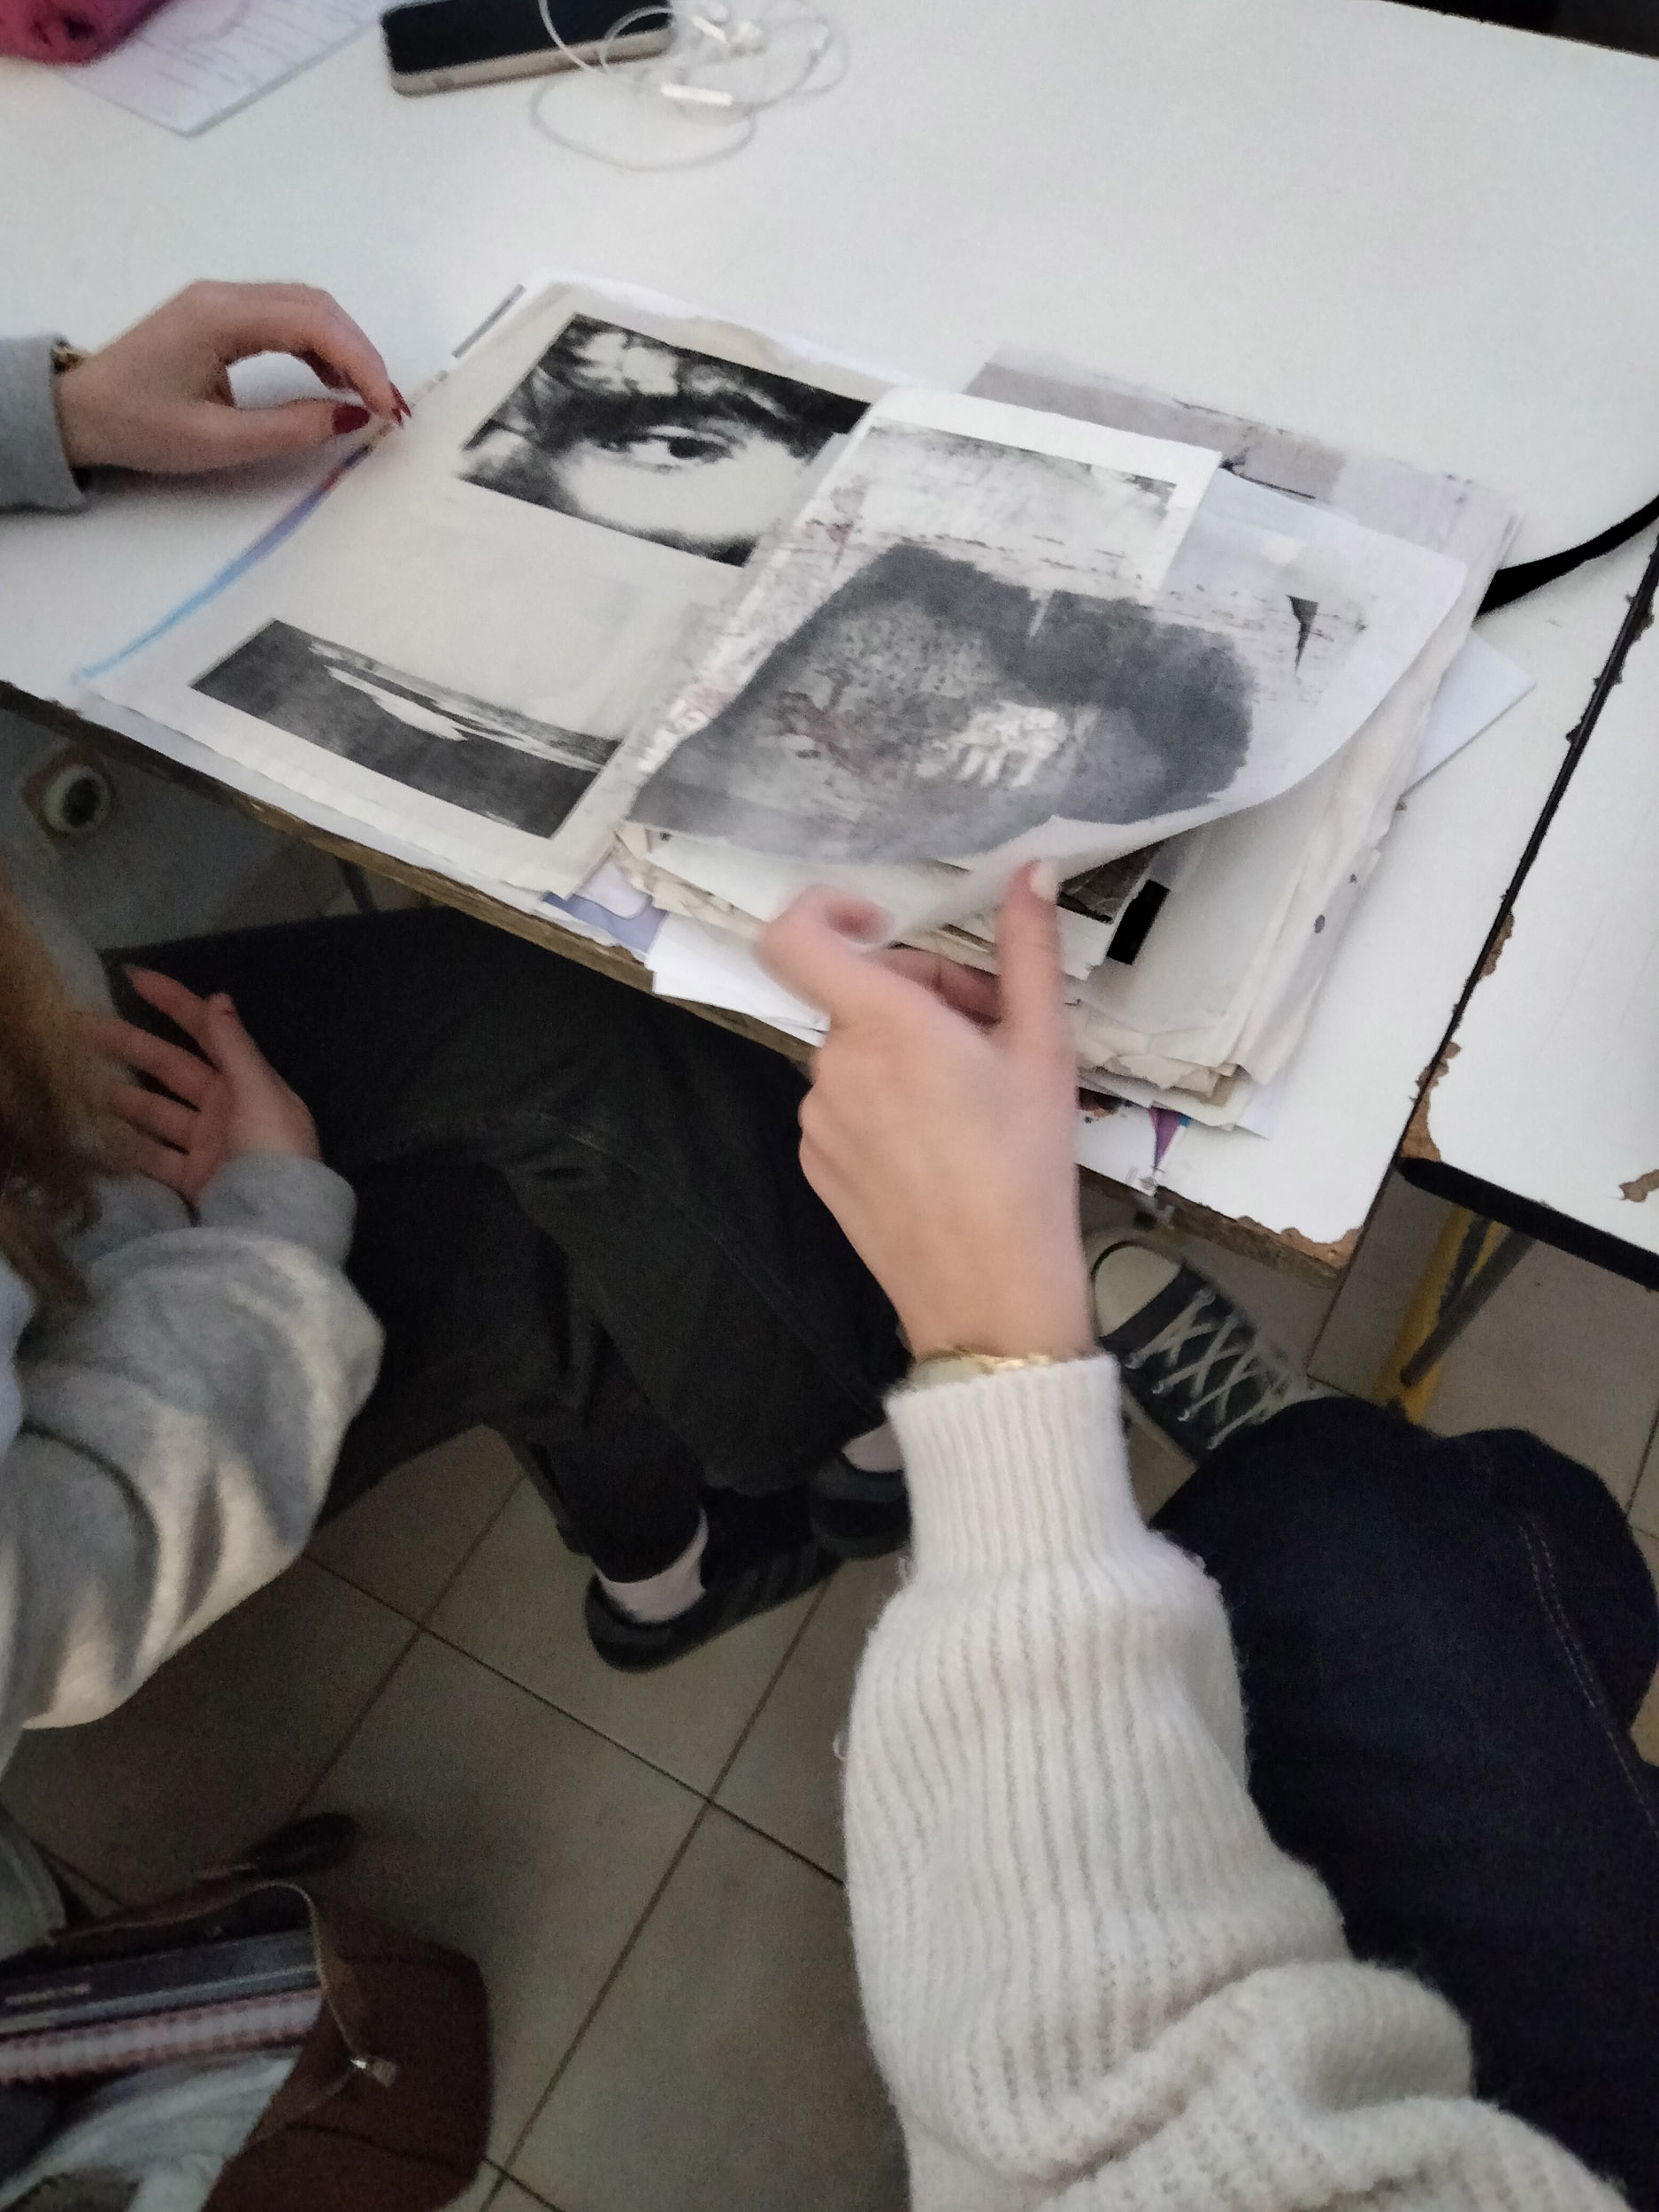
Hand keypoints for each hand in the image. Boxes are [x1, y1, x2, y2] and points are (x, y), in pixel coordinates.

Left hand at [54, 282, 407, 475]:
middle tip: (389, 406)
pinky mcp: (221, 315)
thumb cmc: (141, 427)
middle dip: (362, 353)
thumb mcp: (219, 441)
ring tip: (368, 398)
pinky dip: (320, 345)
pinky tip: (332, 381)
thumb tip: (353, 417)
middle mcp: (225, 296)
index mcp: (221, 317)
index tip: (386, 408)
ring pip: (306, 307)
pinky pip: (286, 317)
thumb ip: (292, 428)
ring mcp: (223, 301)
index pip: (313, 324)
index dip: (361, 363)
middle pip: (317, 306)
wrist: (81, 411)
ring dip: (345, 347)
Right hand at [87, 969, 318, 1203]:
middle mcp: (228, 1109)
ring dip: (121, 1097)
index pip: (207, 1032)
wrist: (278, 1226)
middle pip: (172, 1069)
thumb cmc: (274, 1152)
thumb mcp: (259, 1093)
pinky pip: (154, 1156)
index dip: (173, 1003)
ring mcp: (209, 1146)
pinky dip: (128, 1145)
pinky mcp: (194, 1180)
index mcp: (249, 1082)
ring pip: (157, 1112)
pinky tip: (96, 1132)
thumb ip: (235, 1047)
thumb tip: (218, 997)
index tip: (133, 977)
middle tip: (82, 1030)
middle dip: (131, 1047)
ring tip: (79, 1082)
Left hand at [760, 865, 1092, 1362]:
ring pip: (856, 1052)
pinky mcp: (817, 1163)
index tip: (878, 921)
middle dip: (921, 994)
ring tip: (974, 1095)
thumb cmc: (1024, 1171)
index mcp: (885, 1026)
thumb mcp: (1045, 1049)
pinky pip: (845, 1105)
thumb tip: (1034, 871)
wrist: (990, 1293)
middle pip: (858, 994)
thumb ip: (1031, 949)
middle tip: (991, 1029)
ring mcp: (819, 1120)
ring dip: (906, 1052)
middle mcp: (835, 1067)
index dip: (826, 909)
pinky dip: (885, 1103)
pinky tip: (942, 1141)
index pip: (796, 936)